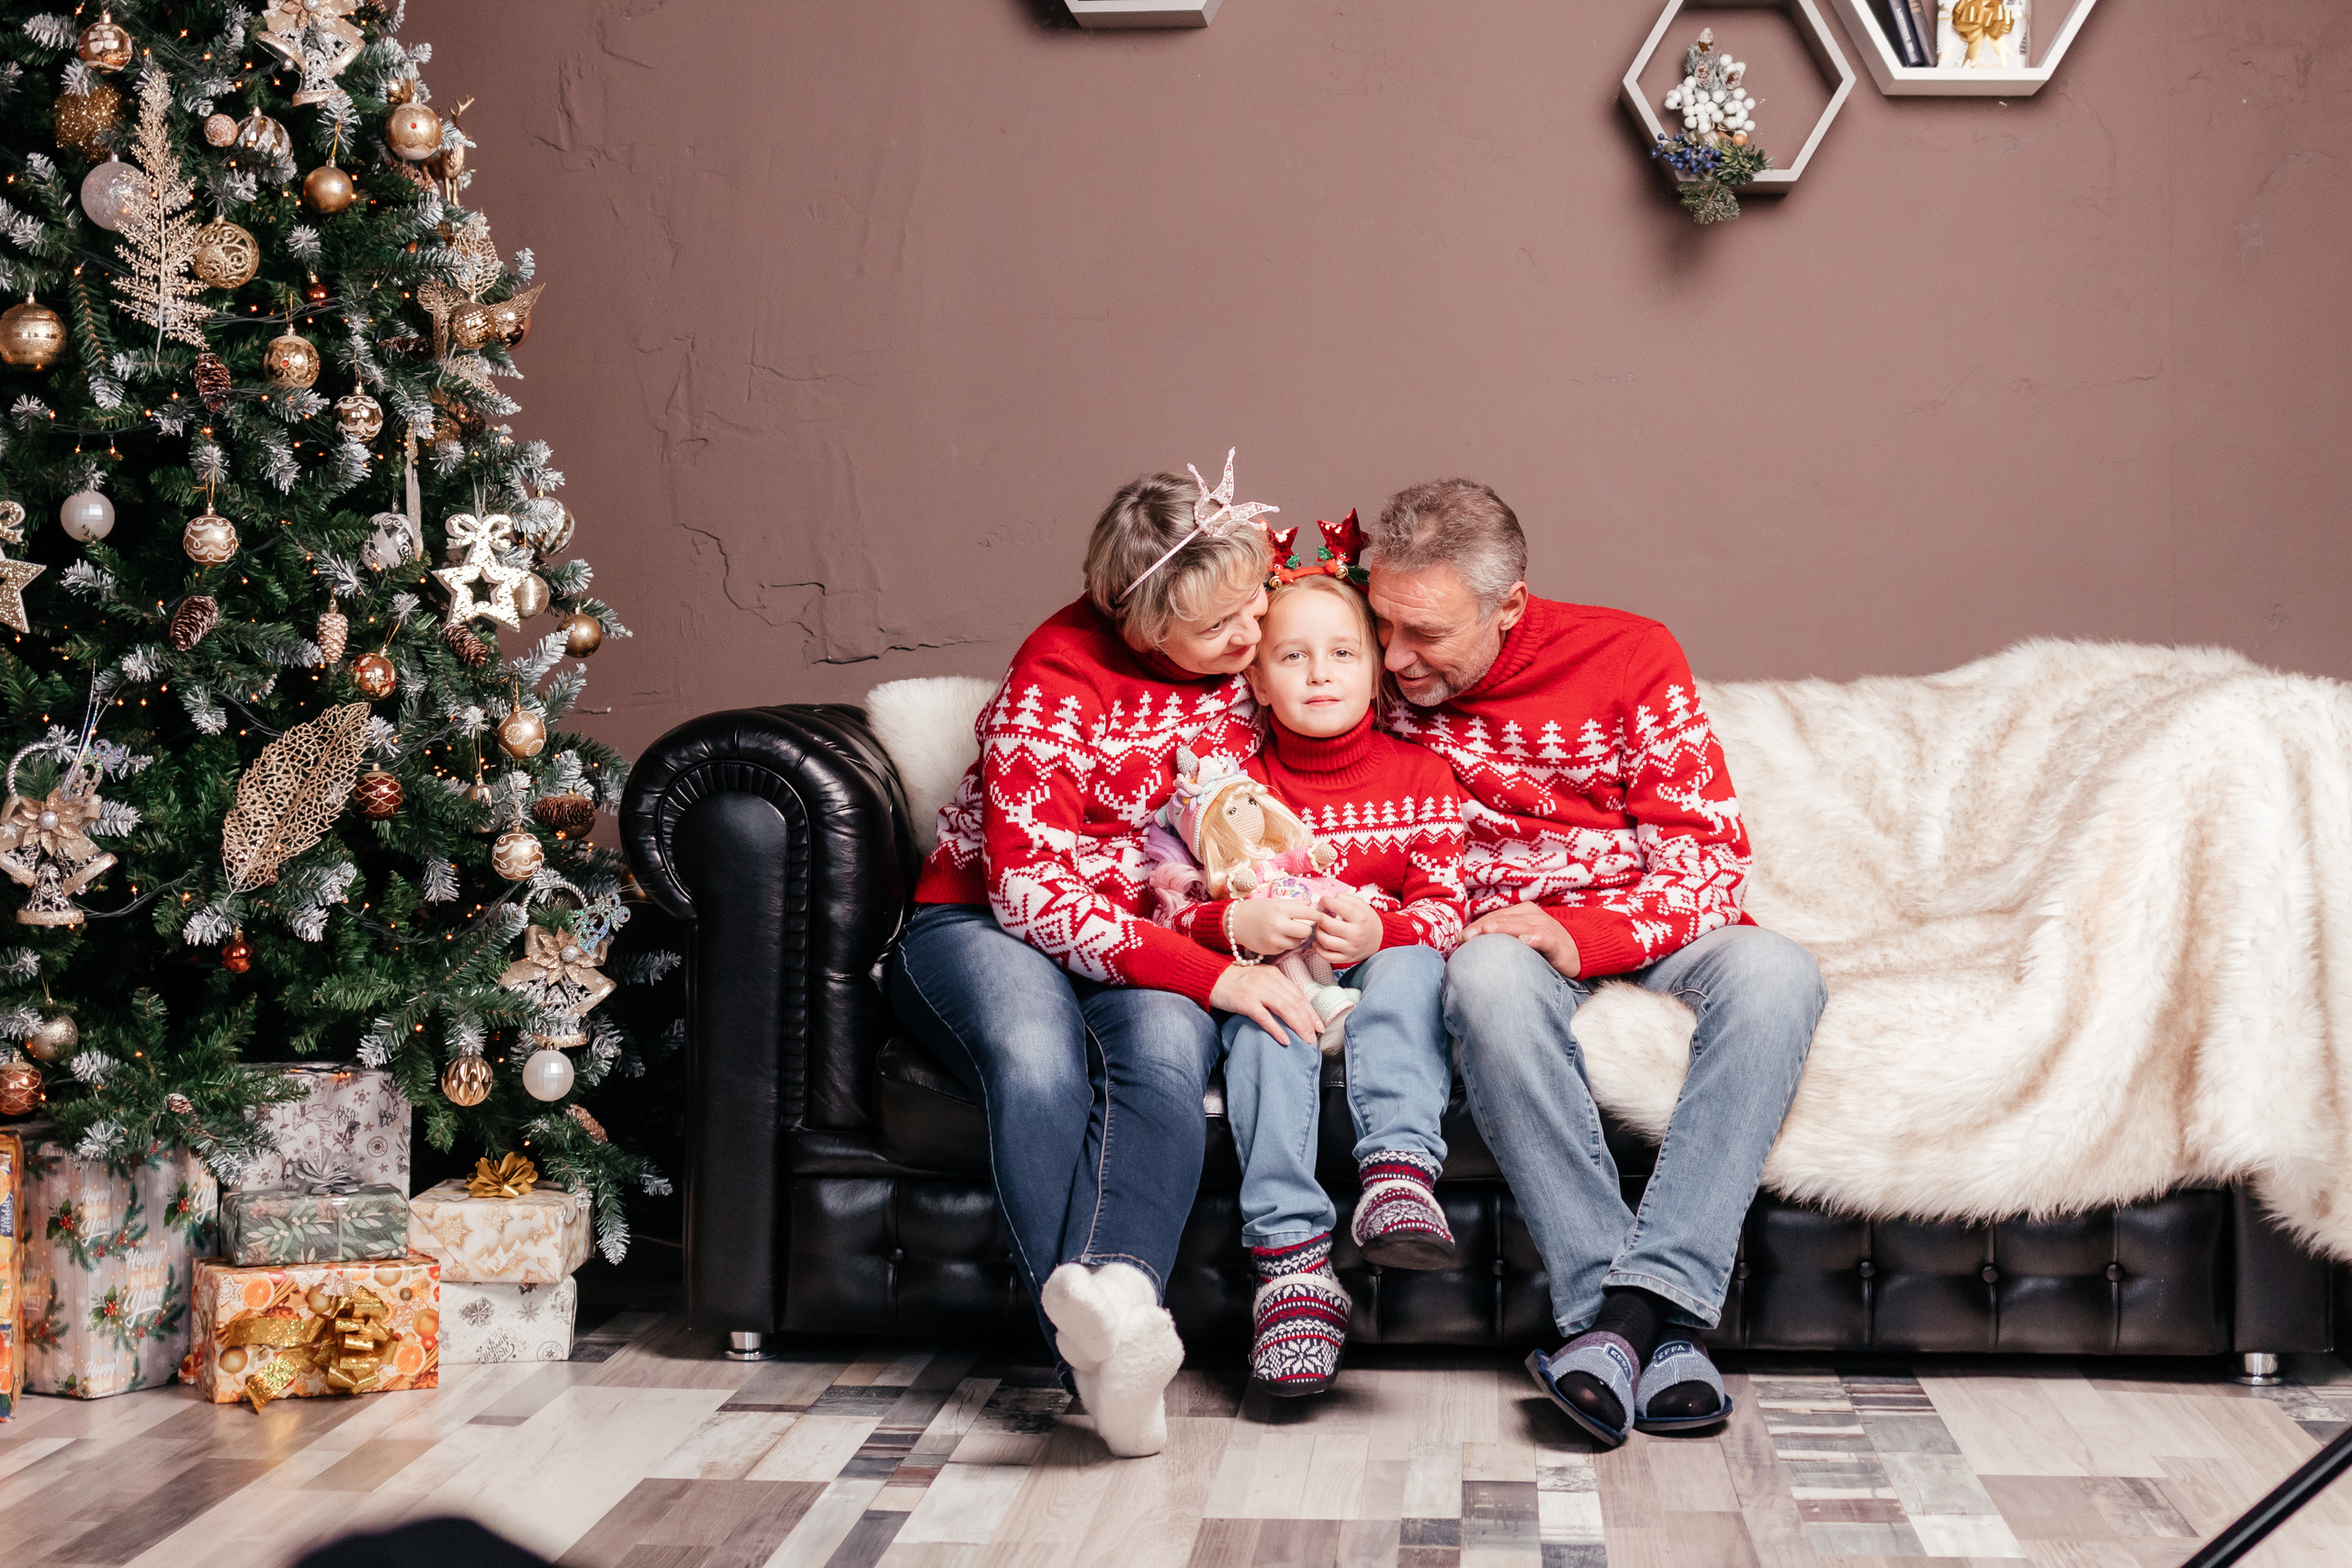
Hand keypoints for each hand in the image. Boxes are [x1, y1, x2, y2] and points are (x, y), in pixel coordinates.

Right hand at [1211, 962, 1325, 1046]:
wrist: (1211, 976)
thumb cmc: (1235, 980)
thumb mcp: (1260, 979)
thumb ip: (1275, 990)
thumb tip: (1293, 1009)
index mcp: (1275, 975)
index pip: (1299, 994)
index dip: (1311, 1011)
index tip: (1319, 1026)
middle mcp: (1269, 981)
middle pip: (1295, 1002)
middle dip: (1308, 1021)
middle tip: (1315, 1037)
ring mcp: (1257, 990)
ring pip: (1285, 1008)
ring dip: (1298, 1026)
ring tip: (1306, 1039)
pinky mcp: (1244, 1001)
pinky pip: (1264, 1017)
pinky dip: (1276, 1029)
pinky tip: (1284, 1040)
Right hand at [1229, 898, 1316, 956]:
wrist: (1234, 922)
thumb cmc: (1256, 909)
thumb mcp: (1274, 902)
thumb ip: (1294, 904)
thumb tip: (1311, 904)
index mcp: (1280, 909)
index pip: (1308, 913)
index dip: (1318, 916)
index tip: (1321, 917)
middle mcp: (1277, 925)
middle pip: (1306, 931)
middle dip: (1306, 929)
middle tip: (1301, 925)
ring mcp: (1273, 939)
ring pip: (1297, 943)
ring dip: (1295, 938)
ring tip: (1286, 931)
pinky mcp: (1270, 950)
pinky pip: (1285, 949)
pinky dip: (1284, 944)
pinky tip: (1276, 937)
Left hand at [1312, 891, 1382, 968]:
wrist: (1380, 940)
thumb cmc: (1368, 921)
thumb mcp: (1363, 905)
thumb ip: (1347, 899)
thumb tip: (1331, 899)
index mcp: (1360, 918)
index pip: (1338, 907)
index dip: (1326, 901)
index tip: (1323, 900)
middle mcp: (1355, 934)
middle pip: (1327, 924)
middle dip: (1318, 916)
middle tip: (1318, 914)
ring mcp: (1350, 948)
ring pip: (1325, 941)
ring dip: (1318, 932)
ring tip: (1320, 927)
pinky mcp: (1347, 958)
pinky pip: (1327, 956)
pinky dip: (1318, 950)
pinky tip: (1317, 942)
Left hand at [1461, 901, 1581, 977]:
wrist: (1578, 952)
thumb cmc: (1543, 946)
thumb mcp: (1520, 938)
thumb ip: (1501, 939)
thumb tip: (1471, 947)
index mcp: (1520, 912)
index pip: (1494, 917)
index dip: (1476, 926)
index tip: (1460, 938)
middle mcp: (1531, 915)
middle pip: (1503, 919)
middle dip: (1482, 928)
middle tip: (1465, 937)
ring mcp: (1545, 927)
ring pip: (1520, 925)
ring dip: (1502, 928)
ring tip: (1486, 931)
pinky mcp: (1557, 942)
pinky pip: (1545, 938)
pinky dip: (1535, 939)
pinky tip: (1526, 941)